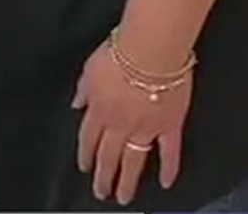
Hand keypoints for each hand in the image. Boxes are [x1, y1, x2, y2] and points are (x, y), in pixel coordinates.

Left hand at [72, 38, 191, 204]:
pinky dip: (168, 168)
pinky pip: (169, 152)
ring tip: (123, 197)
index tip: (85, 167)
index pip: (88, 139)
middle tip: (102, 193)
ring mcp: (145, 127)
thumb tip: (77, 103)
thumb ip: (83, 89)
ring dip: (127, 181)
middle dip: (103, 177)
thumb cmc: (121, 52)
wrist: (150, 50)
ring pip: (133, 161)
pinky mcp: (170, 125)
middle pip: (108, 156)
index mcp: (99, 109)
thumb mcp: (90, 68)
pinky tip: (164, 182)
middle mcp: (119, 124)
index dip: (85, 155)